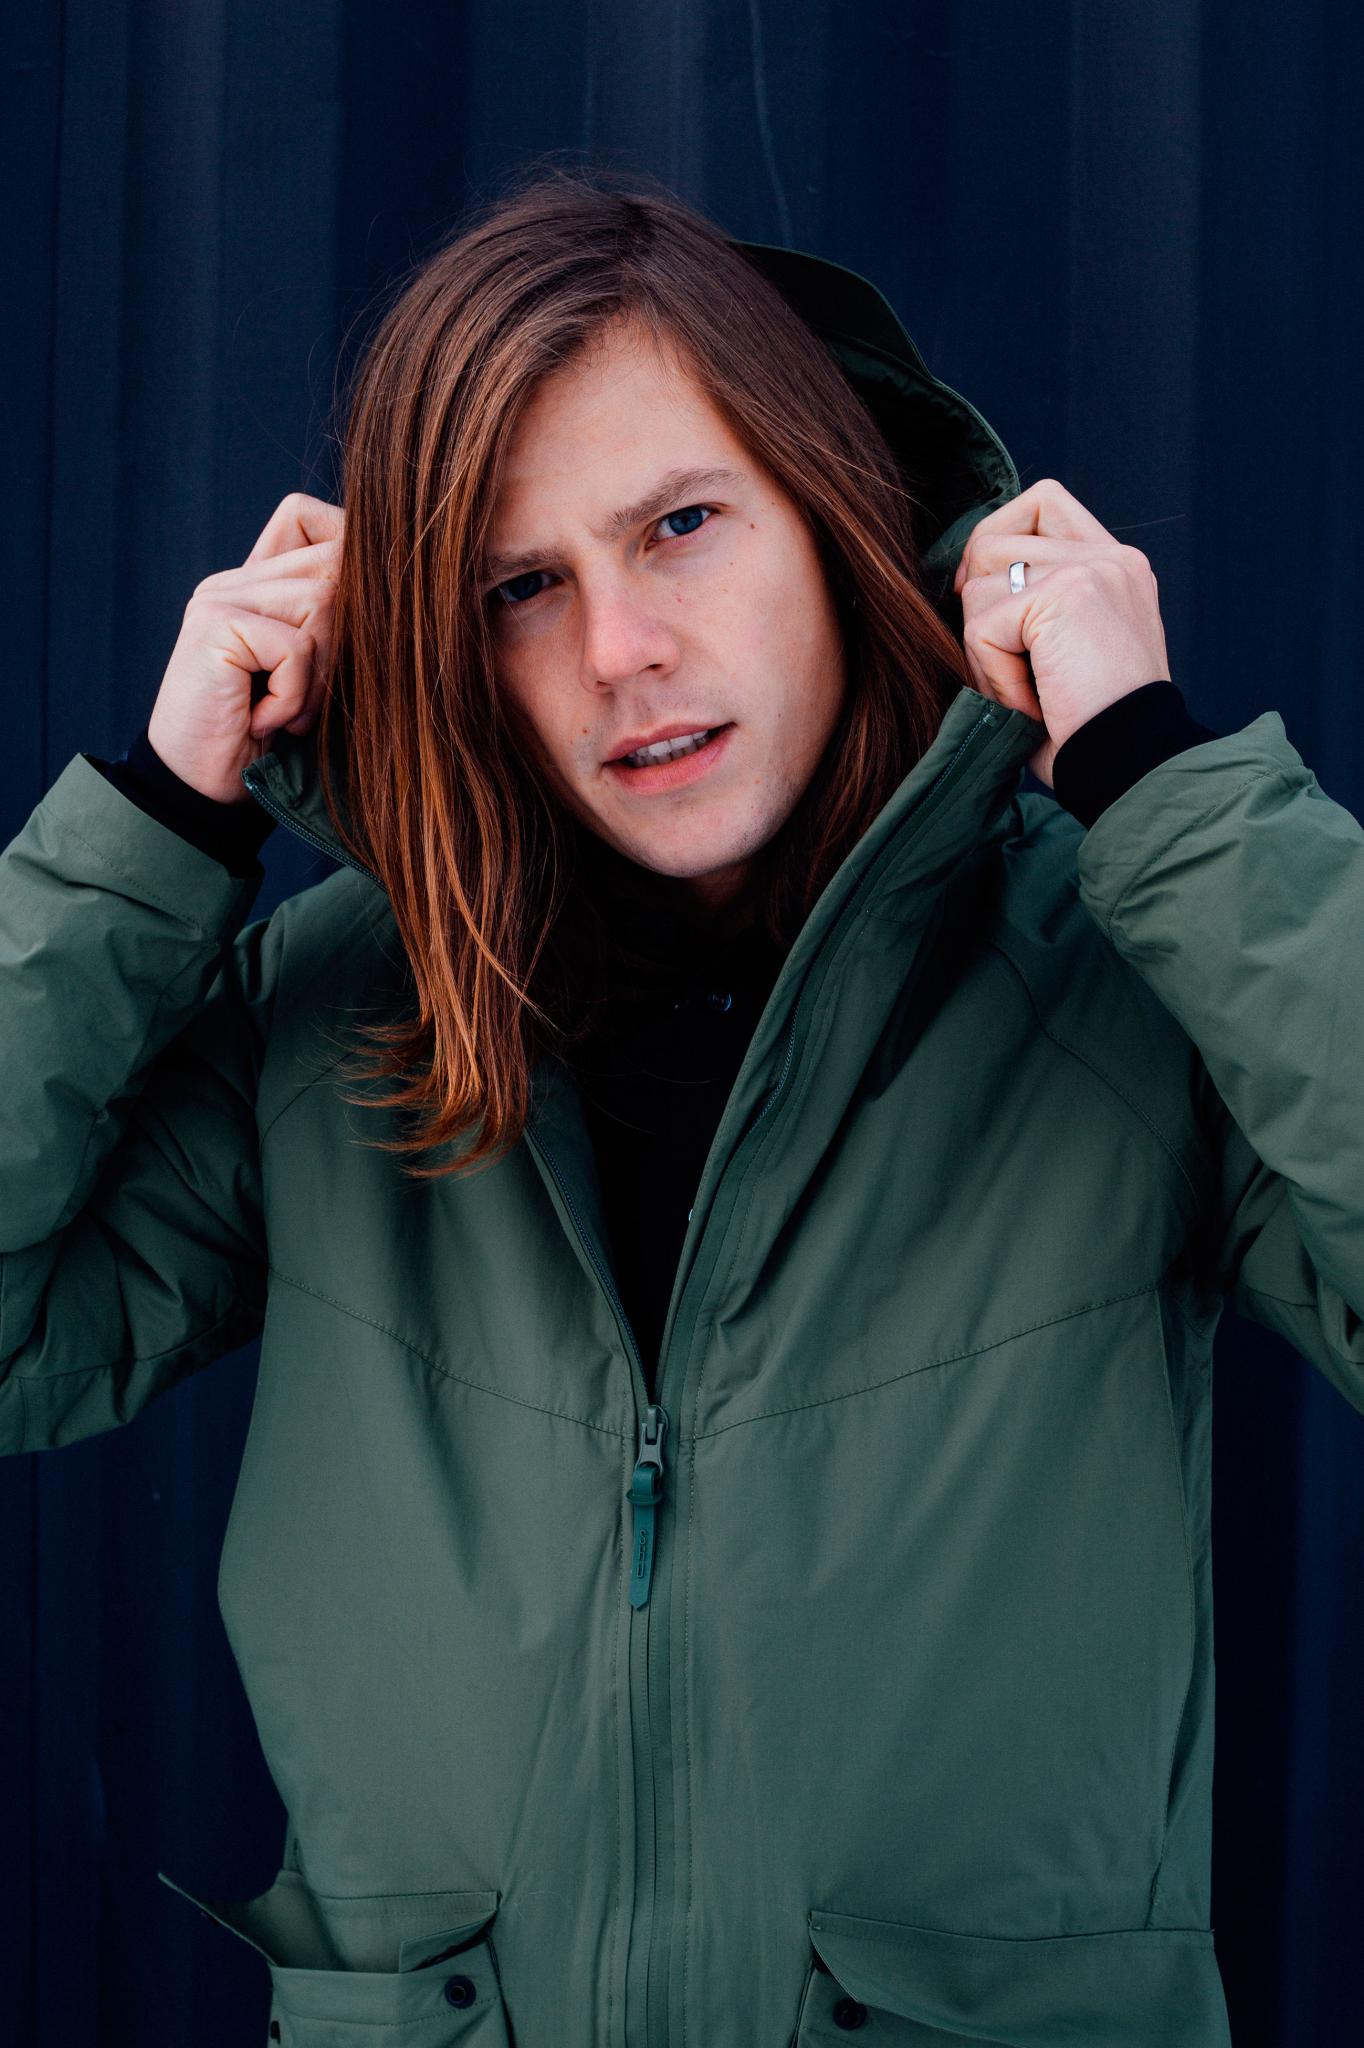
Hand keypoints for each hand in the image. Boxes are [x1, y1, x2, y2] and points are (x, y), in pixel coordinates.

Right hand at [146, 492, 343, 804]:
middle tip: (321, 695)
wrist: (202, 792)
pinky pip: (297, 646)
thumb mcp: (311, 678)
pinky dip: (295, 695)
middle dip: (350, 634)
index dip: (348, 549)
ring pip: (323, 600)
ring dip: (322, 673)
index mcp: (253, 582)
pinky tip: (265, 721)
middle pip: (333, 560)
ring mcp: (220, 598)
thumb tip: (403, 586)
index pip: (308, 516)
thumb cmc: (266, 743)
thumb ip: (334, 627)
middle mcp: (234, 580)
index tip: (364, 616)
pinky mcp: (215, 627)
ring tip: (292, 713)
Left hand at [951, 478, 1171, 787]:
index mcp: (1114, 566)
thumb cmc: (1088, 732)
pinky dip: (993, 675)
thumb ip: (1030, 602)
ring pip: (978, 583)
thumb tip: (960, 580)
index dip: (995, 542)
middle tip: (1013, 668)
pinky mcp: (1068, 595)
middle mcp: (1110, 558)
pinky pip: (981, 627)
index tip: (990, 603)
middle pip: (991, 538)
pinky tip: (1032, 703)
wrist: (1129, 770)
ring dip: (985, 651)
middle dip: (980, 610)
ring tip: (1029, 690)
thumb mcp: (1060, 654)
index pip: (1040, 504)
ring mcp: (1092, 570)